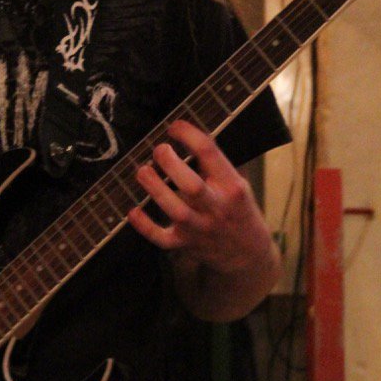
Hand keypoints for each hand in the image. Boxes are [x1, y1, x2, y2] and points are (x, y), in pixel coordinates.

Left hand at [127, 119, 265, 273]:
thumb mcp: (239, 184)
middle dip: (170, 164)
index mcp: (231, 186)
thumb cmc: (238, 211)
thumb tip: (188, 136)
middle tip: (159, 150)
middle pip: (192, 185)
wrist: (247, 254)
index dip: (189, 135)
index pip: (210, 154)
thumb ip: (218, 165)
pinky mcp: (186, 244)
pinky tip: (133, 210)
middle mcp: (217, 207)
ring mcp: (200, 227)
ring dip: (155, 189)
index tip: (174, 127)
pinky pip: (162, 238)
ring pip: (176, 210)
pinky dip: (145, 226)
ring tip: (142, 171)